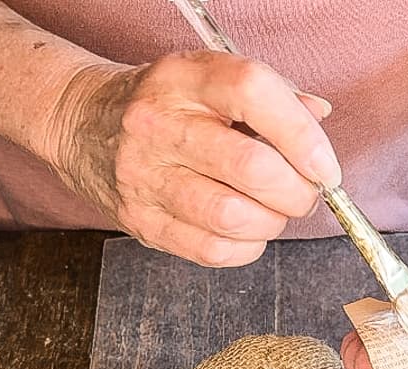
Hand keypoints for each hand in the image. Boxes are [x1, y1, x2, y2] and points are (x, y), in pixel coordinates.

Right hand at [47, 51, 339, 265]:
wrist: (82, 125)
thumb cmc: (163, 105)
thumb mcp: (209, 79)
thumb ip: (270, 95)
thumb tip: (319, 119)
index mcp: (184, 79)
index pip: (253, 92)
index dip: (303, 135)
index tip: (325, 166)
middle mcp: (159, 125)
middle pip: (251, 166)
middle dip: (297, 191)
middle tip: (305, 194)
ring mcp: (146, 177)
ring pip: (233, 216)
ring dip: (272, 222)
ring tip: (274, 212)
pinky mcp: (143, 222)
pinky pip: (212, 250)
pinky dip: (247, 248)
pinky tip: (248, 232)